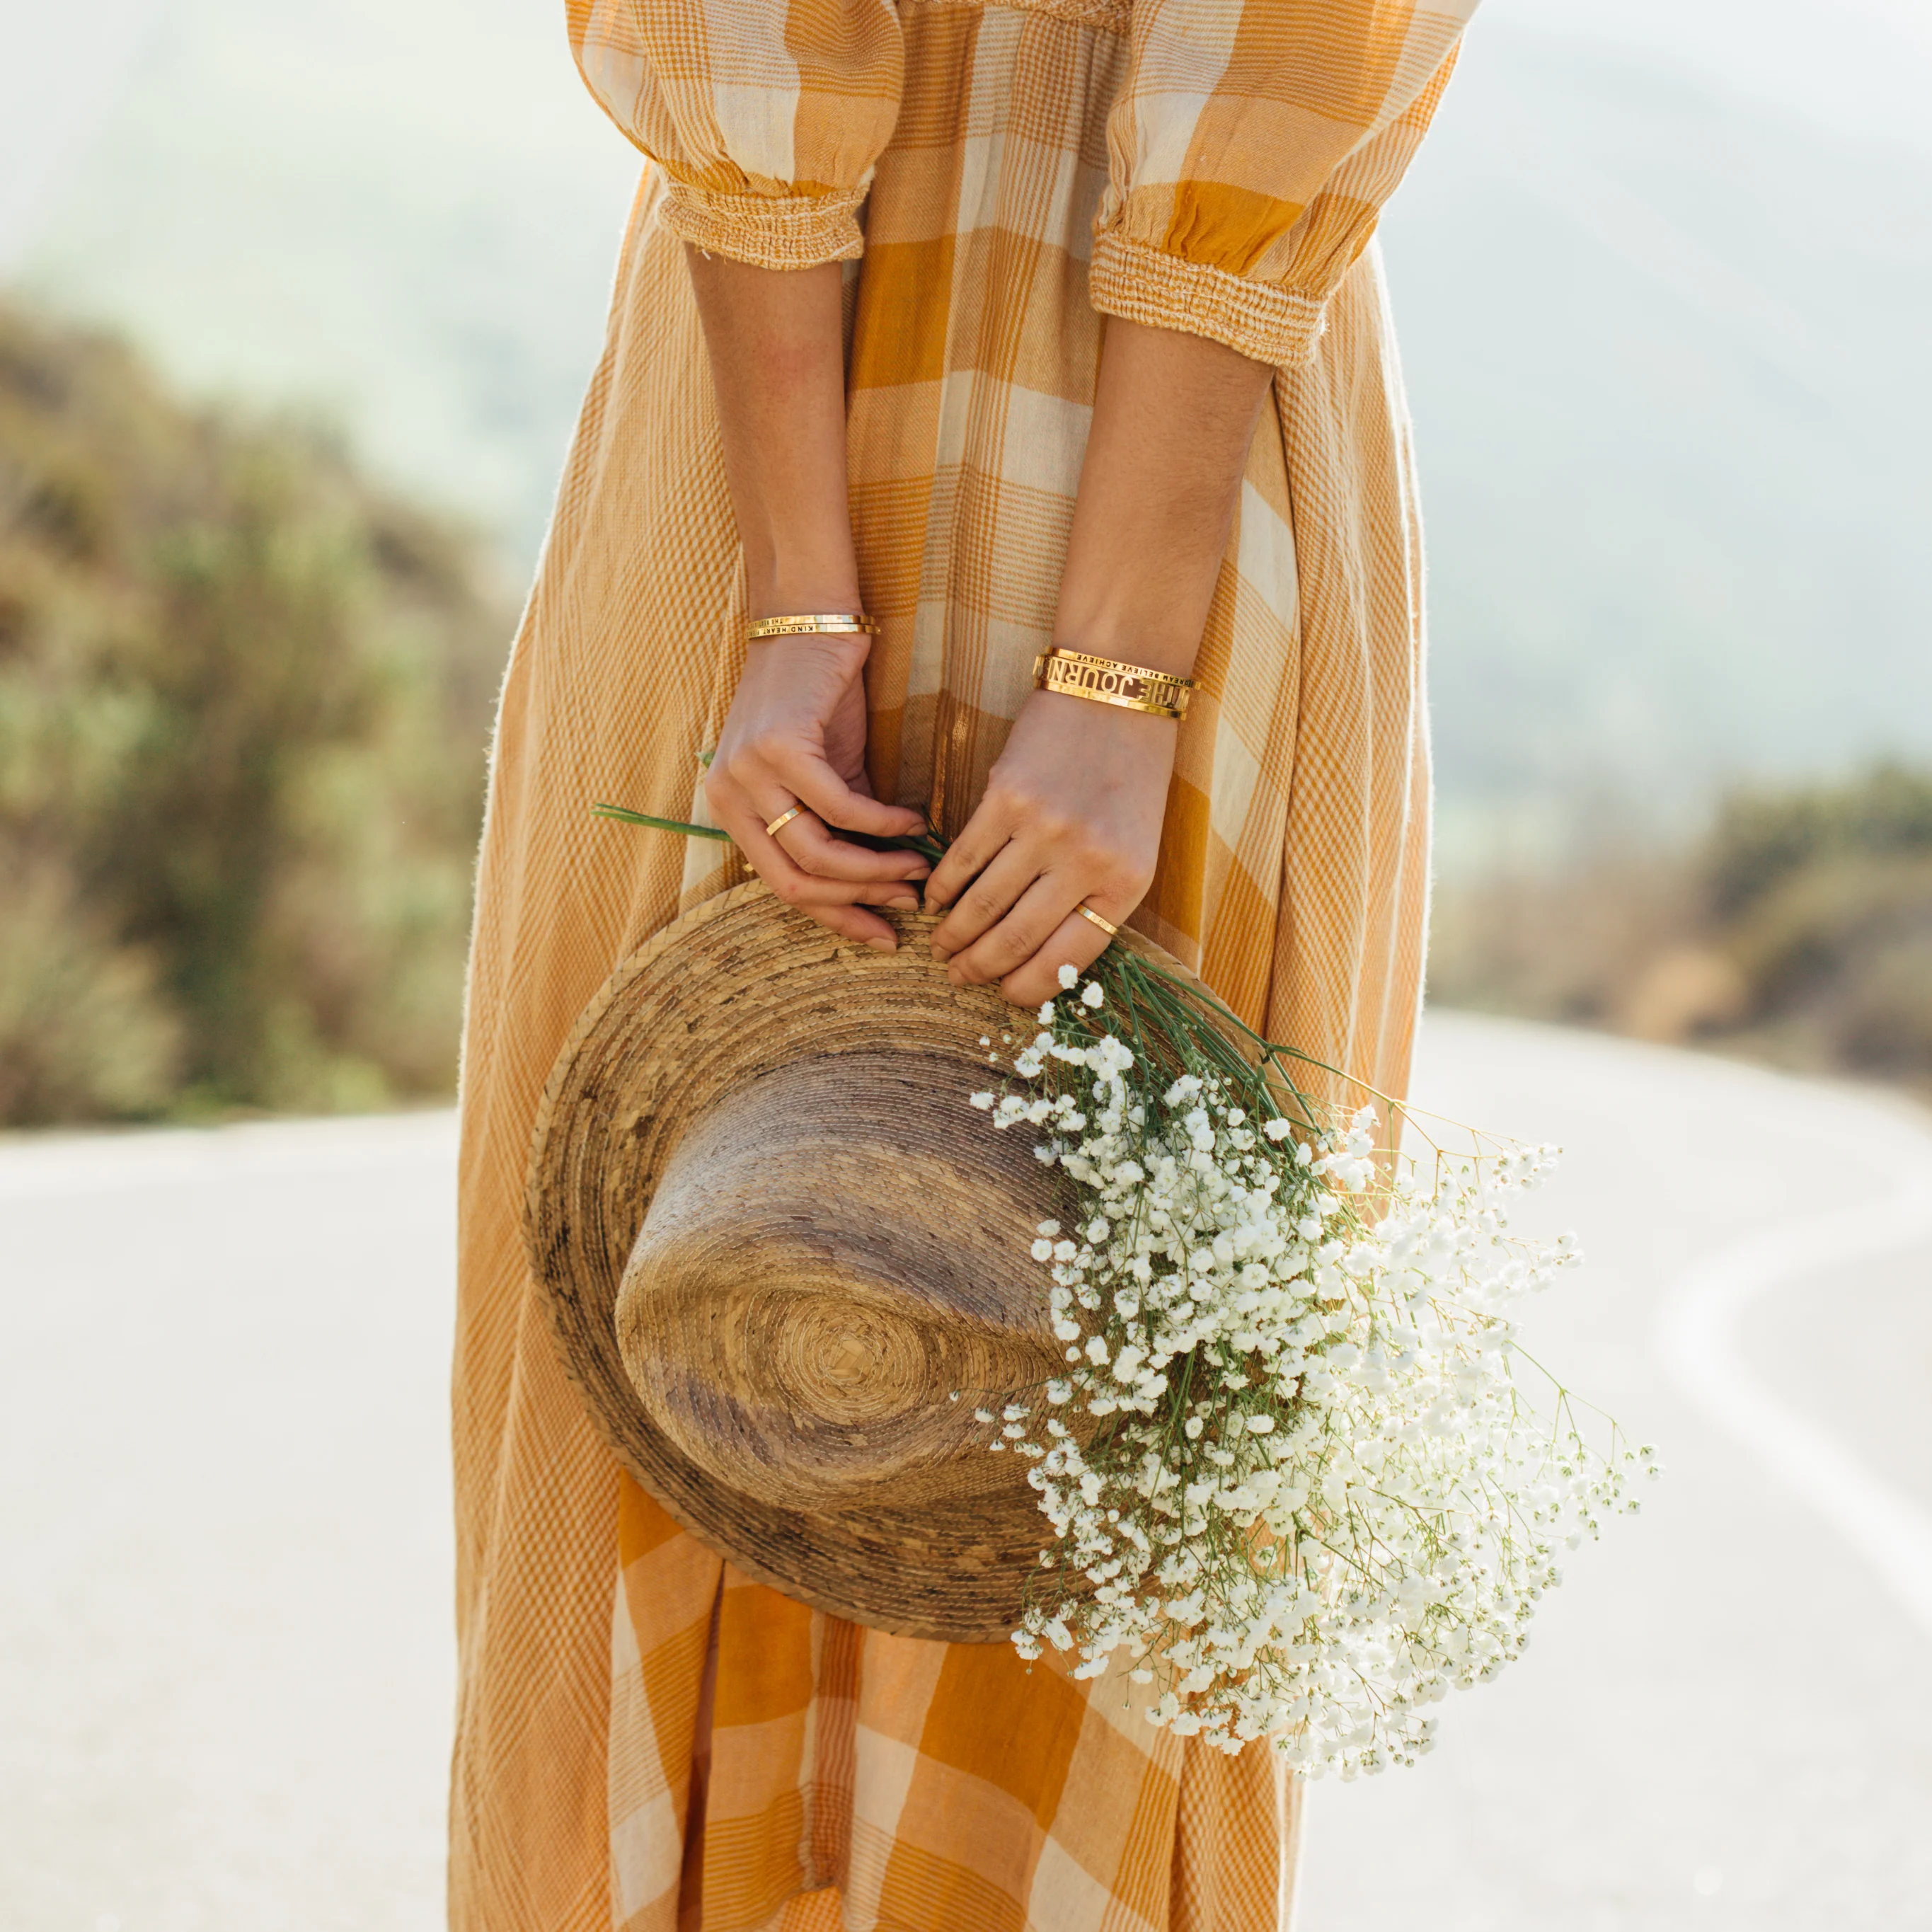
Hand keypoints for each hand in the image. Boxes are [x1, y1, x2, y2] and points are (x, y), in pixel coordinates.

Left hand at [704, 633, 930, 950]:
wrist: (810, 622)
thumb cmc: (818, 697)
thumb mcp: (824, 775)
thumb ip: (839, 828)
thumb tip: (884, 885)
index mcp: (730, 810)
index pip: (780, 886)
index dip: (836, 916)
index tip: (883, 933)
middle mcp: (728, 797)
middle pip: (794, 881)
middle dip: (859, 902)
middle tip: (910, 902)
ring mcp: (749, 774)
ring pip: (816, 854)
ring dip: (875, 869)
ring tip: (918, 867)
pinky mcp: (780, 748)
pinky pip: (840, 809)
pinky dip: (883, 825)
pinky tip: (912, 823)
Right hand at [923, 691, 1173, 1003]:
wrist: (1116, 695)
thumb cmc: (1129, 779)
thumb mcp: (1134, 850)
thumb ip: (1094, 902)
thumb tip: (1039, 961)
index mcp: (1124, 884)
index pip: (1066, 961)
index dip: (1026, 988)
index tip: (1003, 994)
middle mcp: (1085, 861)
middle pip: (1015, 939)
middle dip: (979, 968)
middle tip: (958, 977)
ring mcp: (1042, 829)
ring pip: (982, 905)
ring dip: (953, 935)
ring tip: (941, 947)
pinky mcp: (1004, 797)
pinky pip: (963, 860)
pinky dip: (942, 888)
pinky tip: (933, 901)